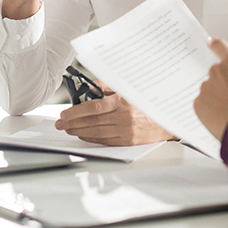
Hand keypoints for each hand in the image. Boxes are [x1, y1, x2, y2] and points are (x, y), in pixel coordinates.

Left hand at [54, 92, 174, 145]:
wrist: (167, 118)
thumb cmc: (146, 101)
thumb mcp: (127, 88)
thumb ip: (105, 87)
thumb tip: (86, 88)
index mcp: (121, 101)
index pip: (93, 108)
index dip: (76, 112)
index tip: (65, 114)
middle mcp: (122, 117)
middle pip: (91, 121)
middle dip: (73, 123)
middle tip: (61, 123)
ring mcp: (125, 131)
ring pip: (95, 132)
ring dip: (79, 131)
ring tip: (68, 129)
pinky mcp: (127, 141)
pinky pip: (104, 141)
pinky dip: (91, 138)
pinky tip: (83, 135)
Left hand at [194, 37, 227, 140]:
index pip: (219, 45)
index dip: (216, 44)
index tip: (212, 44)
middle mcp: (216, 72)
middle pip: (219, 71)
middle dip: (227, 80)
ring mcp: (206, 88)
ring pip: (211, 88)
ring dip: (219, 94)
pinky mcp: (198, 105)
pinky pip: (204, 103)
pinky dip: (211, 108)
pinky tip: (225, 115)